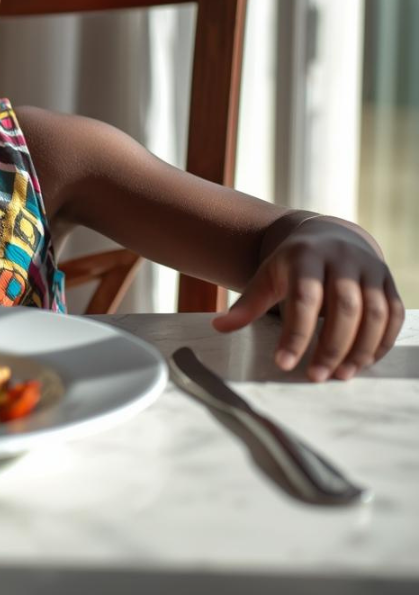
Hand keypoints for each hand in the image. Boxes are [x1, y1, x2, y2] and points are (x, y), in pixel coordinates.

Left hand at [211, 221, 404, 380]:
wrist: (329, 237)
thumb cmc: (293, 265)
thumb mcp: (267, 276)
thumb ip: (248, 303)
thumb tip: (219, 326)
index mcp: (306, 256)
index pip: (304, 298)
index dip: (295, 333)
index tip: (284, 363)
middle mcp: (342, 258)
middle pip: (345, 307)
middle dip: (332, 346)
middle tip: (317, 376)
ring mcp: (369, 268)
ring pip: (375, 313)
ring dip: (360, 349)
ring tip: (340, 375)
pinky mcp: (388, 281)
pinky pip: (394, 314)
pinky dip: (382, 342)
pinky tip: (363, 362)